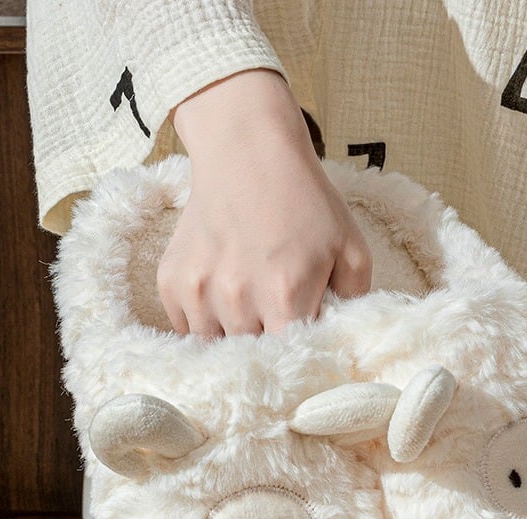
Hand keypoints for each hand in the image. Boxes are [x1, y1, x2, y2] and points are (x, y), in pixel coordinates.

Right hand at [159, 69, 371, 336]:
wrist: (246, 151)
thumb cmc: (304, 200)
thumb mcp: (351, 247)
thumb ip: (354, 300)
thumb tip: (342, 336)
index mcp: (286, 295)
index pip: (289, 359)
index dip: (297, 357)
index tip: (301, 348)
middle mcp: (238, 299)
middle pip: (251, 356)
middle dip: (265, 346)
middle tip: (274, 322)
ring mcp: (199, 291)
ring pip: (214, 346)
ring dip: (231, 337)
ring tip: (246, 310)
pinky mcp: (172, 280)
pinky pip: (185, 326)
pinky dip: (202, 322)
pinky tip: (220, 298)